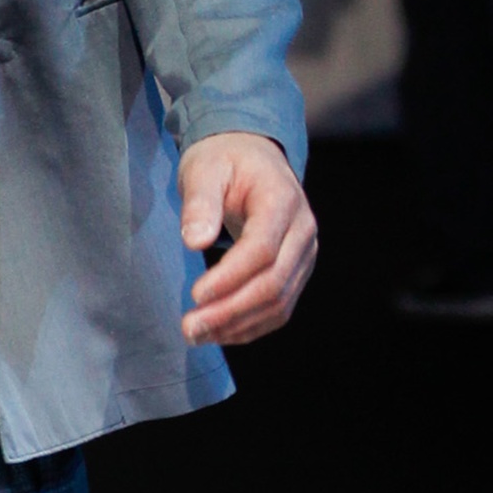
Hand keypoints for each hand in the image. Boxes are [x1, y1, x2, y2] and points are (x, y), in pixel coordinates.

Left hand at [178, 133, 317, 346]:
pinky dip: (250, 326)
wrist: (252, 158)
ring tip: (197, 335)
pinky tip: (218, 333)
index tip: (195, 295)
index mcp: (282, 200)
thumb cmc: (225, 161)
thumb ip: (200, 203)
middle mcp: (303, 231)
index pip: (262, 250)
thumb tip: (195, 241)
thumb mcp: (204, 168)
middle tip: (189, 328)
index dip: (230, 278)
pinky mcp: (296, 272)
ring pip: (279, 303)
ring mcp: (304, 254)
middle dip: (230, 311)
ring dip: (238, 325)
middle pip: (273, 283)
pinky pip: (279, 308)